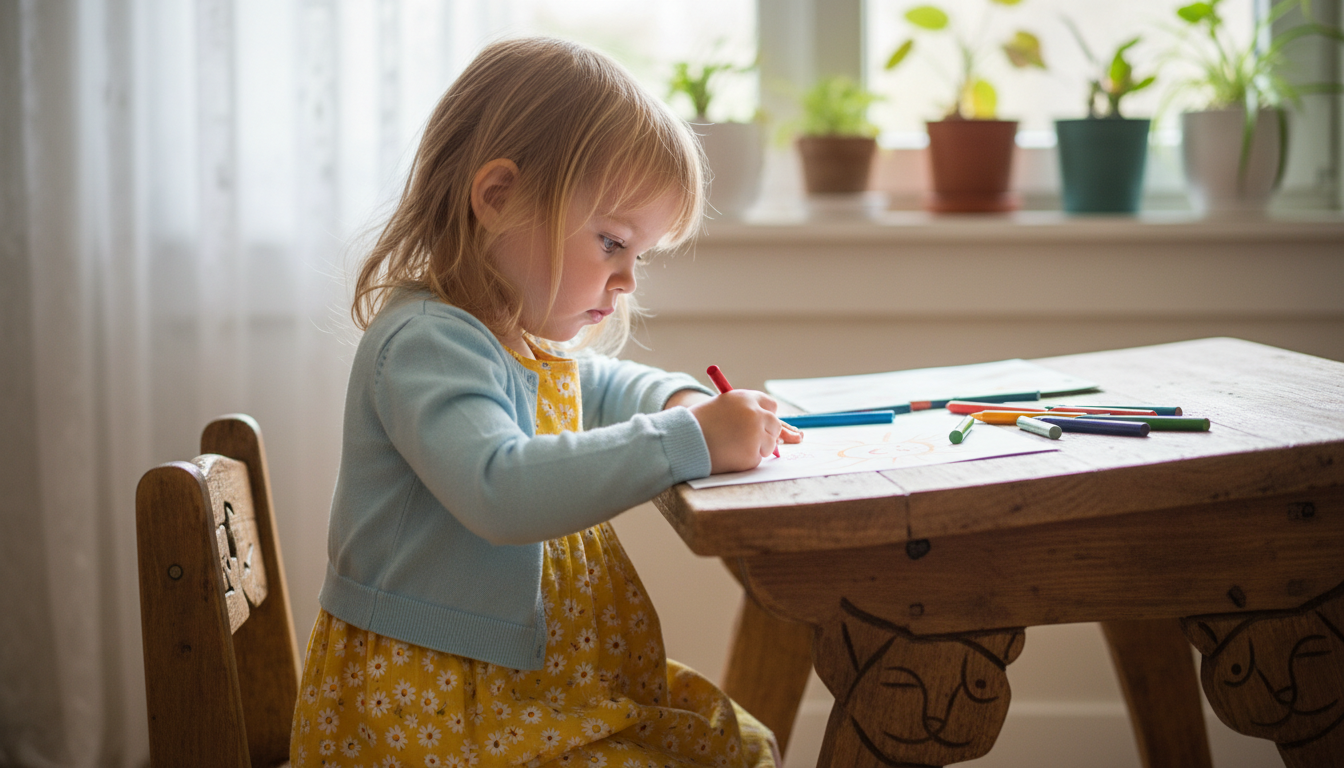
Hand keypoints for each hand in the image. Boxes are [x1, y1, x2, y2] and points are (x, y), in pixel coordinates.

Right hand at [686, 390, 802, 473]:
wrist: (683, 440)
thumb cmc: (698, 423)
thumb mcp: (721, 406)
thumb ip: (743, 411)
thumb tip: (765, 422)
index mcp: (746, 398)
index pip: (770, 406)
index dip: (766, 415)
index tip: (762, 422)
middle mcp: (755, 414)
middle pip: (775, 424)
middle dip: (767, 433)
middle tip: (752, 439)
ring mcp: (755, 436)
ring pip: (769, 444)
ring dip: (757, 448)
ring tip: (732, 447)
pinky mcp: (751, 455)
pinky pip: (756, 459)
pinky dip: (745, 460)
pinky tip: (728, 456)